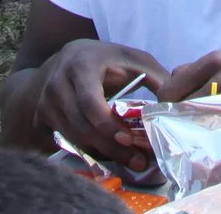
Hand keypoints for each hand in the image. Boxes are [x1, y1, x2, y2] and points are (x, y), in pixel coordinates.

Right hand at [36, 39, 169, 172]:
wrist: (63, 61)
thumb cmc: (104, 60)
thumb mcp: (130, 58)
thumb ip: (155, 76)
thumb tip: (178, 99)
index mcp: (81, 65)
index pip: (89, 101)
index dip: (107, 124)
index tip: (129, 139)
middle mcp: (58, 83)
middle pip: (82, 125)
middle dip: (111, 147)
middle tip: (138, 161)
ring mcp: (47, 102)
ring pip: (74, 137)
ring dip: (102, 153)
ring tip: (131, 162)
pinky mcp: (42, 117)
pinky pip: (66, 142)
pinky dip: (88, 152)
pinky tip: (109, 157)